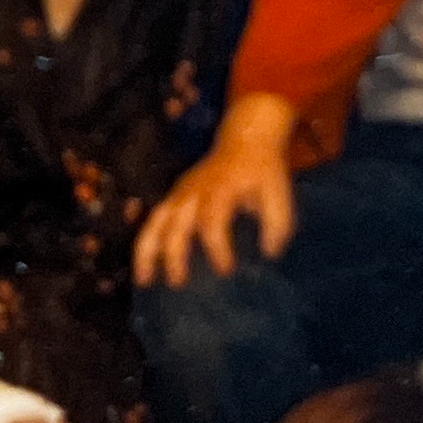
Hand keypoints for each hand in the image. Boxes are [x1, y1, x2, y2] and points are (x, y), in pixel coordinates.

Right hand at [133, 96, 297, 285]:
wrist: (245, 140)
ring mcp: (181, 192)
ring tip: (143, 280)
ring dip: (147, 250)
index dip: (216, 247)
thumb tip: (269, 253)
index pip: (212, 220)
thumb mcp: (278, 193)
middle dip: (174, 254)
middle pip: (177, 223)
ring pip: (156, 220)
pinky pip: (154, 220)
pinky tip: (146, 270)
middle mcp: (195, 191)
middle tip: (179, 283)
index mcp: (221, 189)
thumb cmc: (262, 172)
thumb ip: (276, 224)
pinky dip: (146, 244)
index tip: (226, 270)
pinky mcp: (174, 196)